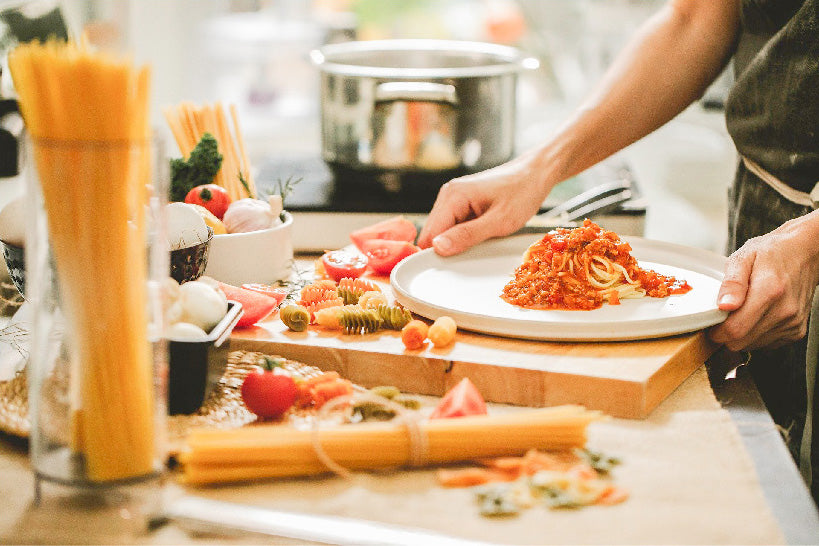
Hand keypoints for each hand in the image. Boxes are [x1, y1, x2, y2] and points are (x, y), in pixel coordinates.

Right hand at [418, 151, 548, 255]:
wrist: (536, 174)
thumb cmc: (522, 193)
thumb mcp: (499, 221)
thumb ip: (467, 235)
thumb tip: (438, 248)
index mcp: (453, 196)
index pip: (430, 234)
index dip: (438, 253)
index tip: (455, 267)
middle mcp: (448, 194)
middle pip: (433, 233)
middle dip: (448, 248)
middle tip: (474, 253)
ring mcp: (454, 198)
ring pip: (443, 231)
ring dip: (458, 242)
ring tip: (482, 240)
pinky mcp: (462, 203)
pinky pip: (454, 226)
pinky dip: (464, 235)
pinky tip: (482, 234)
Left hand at [709, 212, 818, 350]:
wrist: (804, 253)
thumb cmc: (772, 253)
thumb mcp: (743, 258)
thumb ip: (732, 283)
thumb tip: (724, 305)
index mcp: (769, 291)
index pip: (735, 330)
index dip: (716, 332)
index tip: (711, 325)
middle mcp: (783, 311)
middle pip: (741, 343)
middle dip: (725, 334)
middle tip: (723, 317)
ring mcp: (792, 323)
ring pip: (752, 346)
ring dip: (741, 335)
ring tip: (743, 312)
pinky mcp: (797, 330)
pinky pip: (766, 344)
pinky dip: (756, 335)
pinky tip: (757, 316)